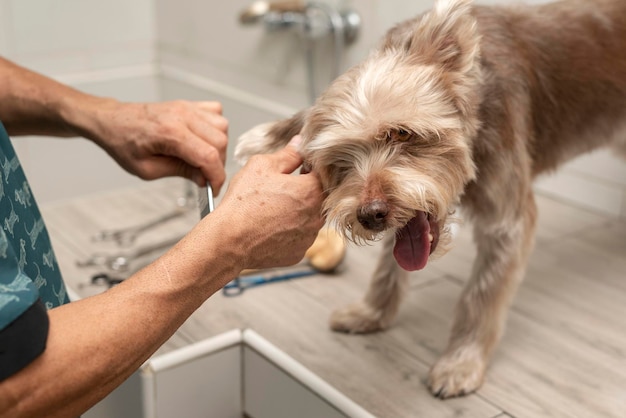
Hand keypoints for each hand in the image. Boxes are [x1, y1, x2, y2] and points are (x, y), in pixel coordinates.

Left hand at [85, 99, 227, 193]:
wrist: (113, 121)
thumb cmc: (124, 143)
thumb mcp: (148, 169)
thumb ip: (180, 172)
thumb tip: (204, 178)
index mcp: (169, 133)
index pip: (208, 156)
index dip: (216, 176)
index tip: (214, 188)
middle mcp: (182, 116)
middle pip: (220, 142)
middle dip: (217, 164)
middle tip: (203, 175)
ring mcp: (187, 107)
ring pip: (222, 127)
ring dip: (218, 147)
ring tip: (202, 158)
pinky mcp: (188, 104)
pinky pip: (216, 114)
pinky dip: (216, 129)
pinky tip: (203, 139)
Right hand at [215, 135, 324, 269]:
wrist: (229, 240)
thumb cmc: (244, 203)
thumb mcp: (262, 166)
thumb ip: (288, 154)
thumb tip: (300, 144)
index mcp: (312, 191)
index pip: (324, 173)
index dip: (312, 168)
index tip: (300, 167)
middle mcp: (316, 216)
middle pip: (319, 197)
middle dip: (305, 190)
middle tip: (282, 188)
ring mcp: (308, 237)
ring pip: (310, 219)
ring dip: (298, 212)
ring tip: (273, 209)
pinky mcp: (298, 253)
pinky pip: (299, 237)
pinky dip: (289, 231)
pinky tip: (272, 226)